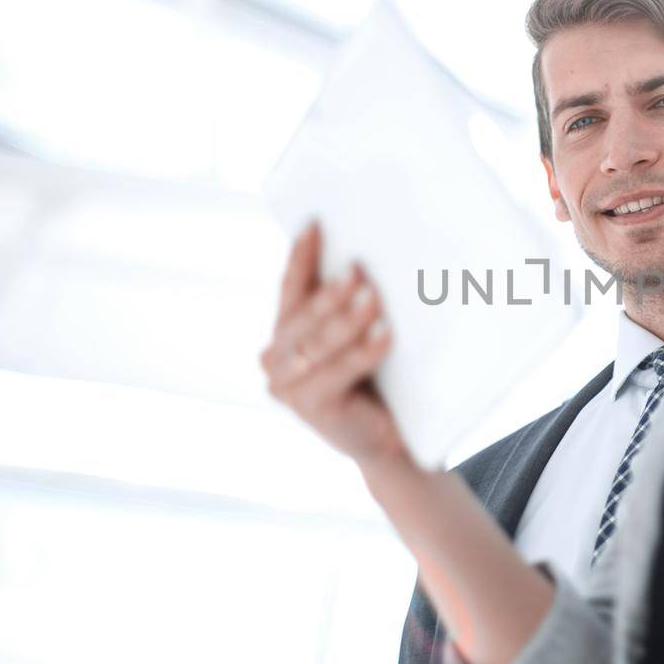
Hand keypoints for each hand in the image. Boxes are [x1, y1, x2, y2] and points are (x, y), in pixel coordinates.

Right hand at [260, 221, 412, 483]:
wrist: (388, 439)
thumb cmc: (375, 380)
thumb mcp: (355, 336)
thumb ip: (348, 305)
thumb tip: (365, 258)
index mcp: (282, 334)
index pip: (290, 288)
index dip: (300, 256)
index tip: (314, 224)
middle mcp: (275, 359)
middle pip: (303, 315)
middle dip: (331, 291)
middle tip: (358, 268)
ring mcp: (287, 387)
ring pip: (319, 343)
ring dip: (348, 319)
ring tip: (374, 297)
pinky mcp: (310, 408)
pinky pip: (339, 371)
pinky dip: (363, 351)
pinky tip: (386, 334)